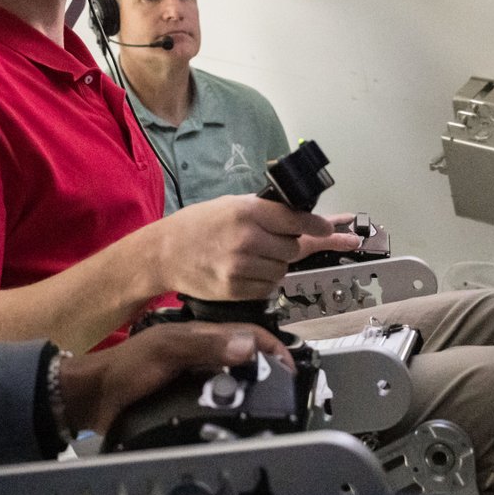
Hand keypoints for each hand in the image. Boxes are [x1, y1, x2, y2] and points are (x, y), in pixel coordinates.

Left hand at [56, 322, 291, 433]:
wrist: (94, 401)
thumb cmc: (126, 369)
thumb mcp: (165, 350)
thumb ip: (203, 345)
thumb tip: (248, 346)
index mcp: (200, 336)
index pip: (248, 335)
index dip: (272, 348)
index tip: (290, 370)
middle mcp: (202, 355)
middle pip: (247, 359)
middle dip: (269, 372)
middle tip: (286, 395)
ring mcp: (196, 379)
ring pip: (236, 382)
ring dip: (253, 393)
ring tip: (270, 412)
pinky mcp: (189, 402)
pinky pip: (221, 403)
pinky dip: (234, 410)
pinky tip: (241, 424)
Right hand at [154, 196, 351, 298]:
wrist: (164, 253)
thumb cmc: (198, 224)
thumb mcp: (231, 205)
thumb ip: (267, 211)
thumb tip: (307, 218)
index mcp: (247, 212)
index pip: (296, 220)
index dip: (318, 226)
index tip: (329, 229)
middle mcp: (247, 239)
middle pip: (294, 249)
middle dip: (289, 245)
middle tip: (271, 241)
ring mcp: (241, 267)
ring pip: (283, 270)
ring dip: (276, 264)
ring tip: (252, 256)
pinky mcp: (235, 289)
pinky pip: (269, 288)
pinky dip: (264, 280)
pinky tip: (245, 271)